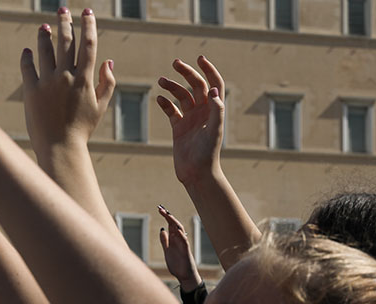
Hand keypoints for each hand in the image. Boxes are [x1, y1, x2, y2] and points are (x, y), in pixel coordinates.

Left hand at [21, 9, 114, 158]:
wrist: (60, 148)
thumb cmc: (82, 129)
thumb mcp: (101, 106)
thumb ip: (107, 82)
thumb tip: (108, 60)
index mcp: (85, 78)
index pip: (88, 43)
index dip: (88, 24)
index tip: (86, 11)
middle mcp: (66, 76)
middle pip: (66, 41)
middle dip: (65, 22)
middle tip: (62, 9)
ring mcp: (48, 82)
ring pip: (46, 50)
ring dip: (45, 35)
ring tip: (43, 27)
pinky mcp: (31, 91)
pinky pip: (28, 67)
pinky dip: (28, 56)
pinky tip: (28, 50)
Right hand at [156, 57, 225, 185]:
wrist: (197, 173)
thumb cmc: (208, 154)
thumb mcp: (214, 131)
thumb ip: (216, 110)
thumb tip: (213, 89)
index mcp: (214, 110)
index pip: (214, 83)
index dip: (209, 70)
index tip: (199, 58)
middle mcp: (203, 112)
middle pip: (195, 86)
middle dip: (186, 73)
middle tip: (175, 63)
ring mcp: (190, 119)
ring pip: (181, 96)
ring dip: (172, 87)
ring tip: (161, 81)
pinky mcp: (178, 128)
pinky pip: (171, 111)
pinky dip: (165, 103)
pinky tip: (159, 99)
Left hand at [158, 205, 201, 291]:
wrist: (184, 276)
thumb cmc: (177, 264)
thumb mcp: (167, 250)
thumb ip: (165, 240)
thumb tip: (162, 229)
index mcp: (174, 239)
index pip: (170, 224)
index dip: (165, 217)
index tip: (159, 209)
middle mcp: (179, 240)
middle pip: (174, 224)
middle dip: (168, 216)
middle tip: (161, 209)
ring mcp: (183, 245)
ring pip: (180, 231)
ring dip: (174, 223)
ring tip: (168, 215)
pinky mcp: (186, 252)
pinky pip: (185, 242)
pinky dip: (181, 235)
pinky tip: (176, 230)